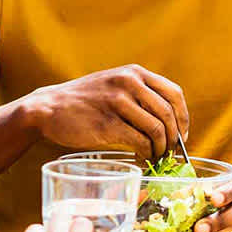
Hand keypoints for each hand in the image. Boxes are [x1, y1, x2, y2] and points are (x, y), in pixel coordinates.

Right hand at [19, 66, 189, 159]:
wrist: (48, 107)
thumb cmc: (84, 101)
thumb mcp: (113, 84)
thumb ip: (139, 94)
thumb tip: (169, 121)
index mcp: (134, 73)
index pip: (174, 94)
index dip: (183, 118)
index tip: (181, 135)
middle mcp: (128, 83)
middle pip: (168, 114)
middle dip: (173, 138)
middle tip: (168, 152)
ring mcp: (117, 103)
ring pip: (157, 130)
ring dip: (160, 149)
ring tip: (154, 157)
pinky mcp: (107, 124)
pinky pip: (139, 142)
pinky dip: (146, 154)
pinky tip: (141, 158)